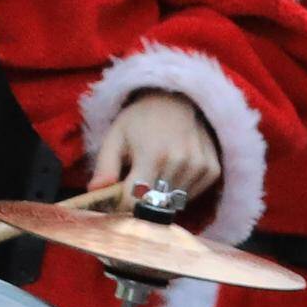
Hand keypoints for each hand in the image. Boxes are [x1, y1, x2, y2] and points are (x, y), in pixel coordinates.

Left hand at [90, 88, 221, 210]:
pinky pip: (191, 196)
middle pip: (154, 204)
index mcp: (152, 155)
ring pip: (173, 202)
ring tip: (154, 176)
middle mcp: (180, 162)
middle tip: (134, 185)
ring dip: (161, 197)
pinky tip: (171, 175)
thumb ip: (105, 168)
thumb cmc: (139, 121)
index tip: (117, 200)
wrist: (175, 100)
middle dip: (140, 201)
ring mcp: (198, 166)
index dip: (122, 206)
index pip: (135, 200)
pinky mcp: (211, 170)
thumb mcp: (114, 138)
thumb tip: (95, 192)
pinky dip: (178, 192)